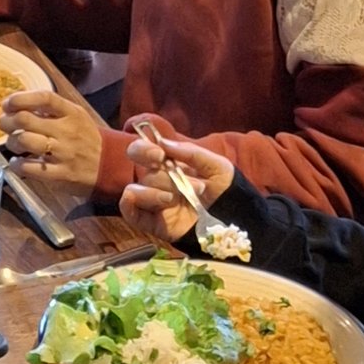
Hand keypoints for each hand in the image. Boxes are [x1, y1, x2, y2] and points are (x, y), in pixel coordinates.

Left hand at [0, 86, 106, 191]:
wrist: (110, 166)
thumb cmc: (85, 138)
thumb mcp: (76, 117)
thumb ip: (51, 110)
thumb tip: (17, 105)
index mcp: (71, 113)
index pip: (43, 97)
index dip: (20, 98)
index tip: (8, 104)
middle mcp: (67, 131)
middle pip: (25, 119)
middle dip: (7, 121)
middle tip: (4, 124)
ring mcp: (64, 153)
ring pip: (24, 140)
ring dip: (11, 142)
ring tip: (14, 144)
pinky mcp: (61, 174)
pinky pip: (30, 168)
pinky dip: (17, 165)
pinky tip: (18, 162)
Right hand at [119, 129, 234, 244]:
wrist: (234, 219)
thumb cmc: (224, 189)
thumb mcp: (216, 165)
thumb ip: (191, 152)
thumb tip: (163, 142)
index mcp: (167, 164)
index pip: (142, 150)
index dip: (144, 148)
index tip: (160, 153)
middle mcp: (156, 180)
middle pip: (139, 169)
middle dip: (157, 172)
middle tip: (171, 172)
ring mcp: (151, 201)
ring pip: (136, 189)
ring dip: (158, 190)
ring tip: (181, 196)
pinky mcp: (149, 221)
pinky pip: (129, 210)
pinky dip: (134, 203)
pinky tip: (162, 203)